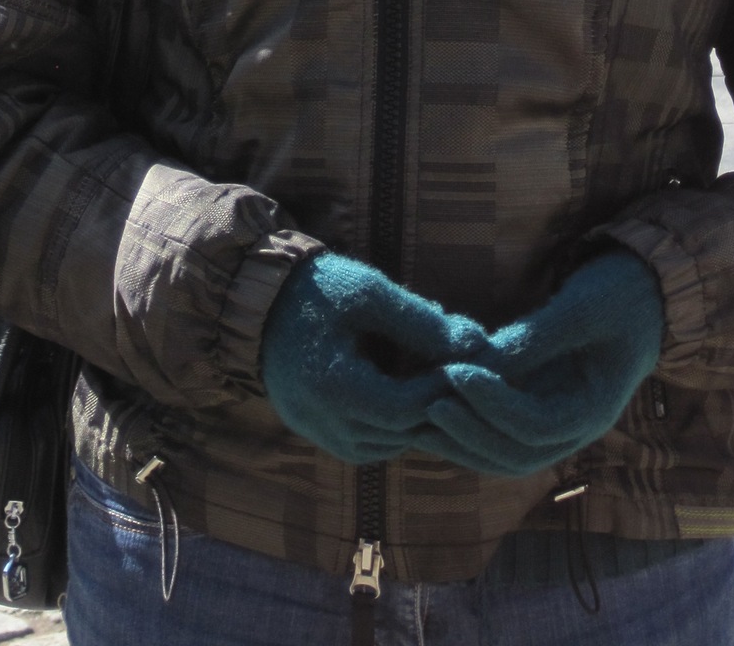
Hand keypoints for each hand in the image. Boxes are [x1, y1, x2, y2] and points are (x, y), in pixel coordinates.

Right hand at [261, 253, 485, 465]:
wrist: (256, 299)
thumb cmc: (317, 288)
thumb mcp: (369, 293)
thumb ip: (421, 320)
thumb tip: (477, 342)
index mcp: (335, 390)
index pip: (407, 409)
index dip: (444, 388)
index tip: (469, 362)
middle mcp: (324, 424)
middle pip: (400, 434)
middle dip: (435, 406)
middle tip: (463, 375)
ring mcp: (316, 433)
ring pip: (386, 445)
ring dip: (414, 419)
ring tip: (436, 381)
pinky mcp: (314, 431)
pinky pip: (365, 442)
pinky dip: (390, 424)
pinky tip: (404, 392)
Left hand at [424, 253, 665, 477]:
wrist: (645, 292)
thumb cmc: (619, 294)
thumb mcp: (581, 308)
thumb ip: (536, 338)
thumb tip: (483, 361)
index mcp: (594, 409)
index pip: (536, 426)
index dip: (492, 404)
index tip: (454, 372)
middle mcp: (574, 426)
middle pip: (517, 455)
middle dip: (469, 436)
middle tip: (425, 404)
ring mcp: (556, 419)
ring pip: (505, 452)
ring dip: (462, 440)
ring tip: (417, 416)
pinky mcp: (539, 404)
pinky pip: (501, 430)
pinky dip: (469, 425)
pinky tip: (433, 406)